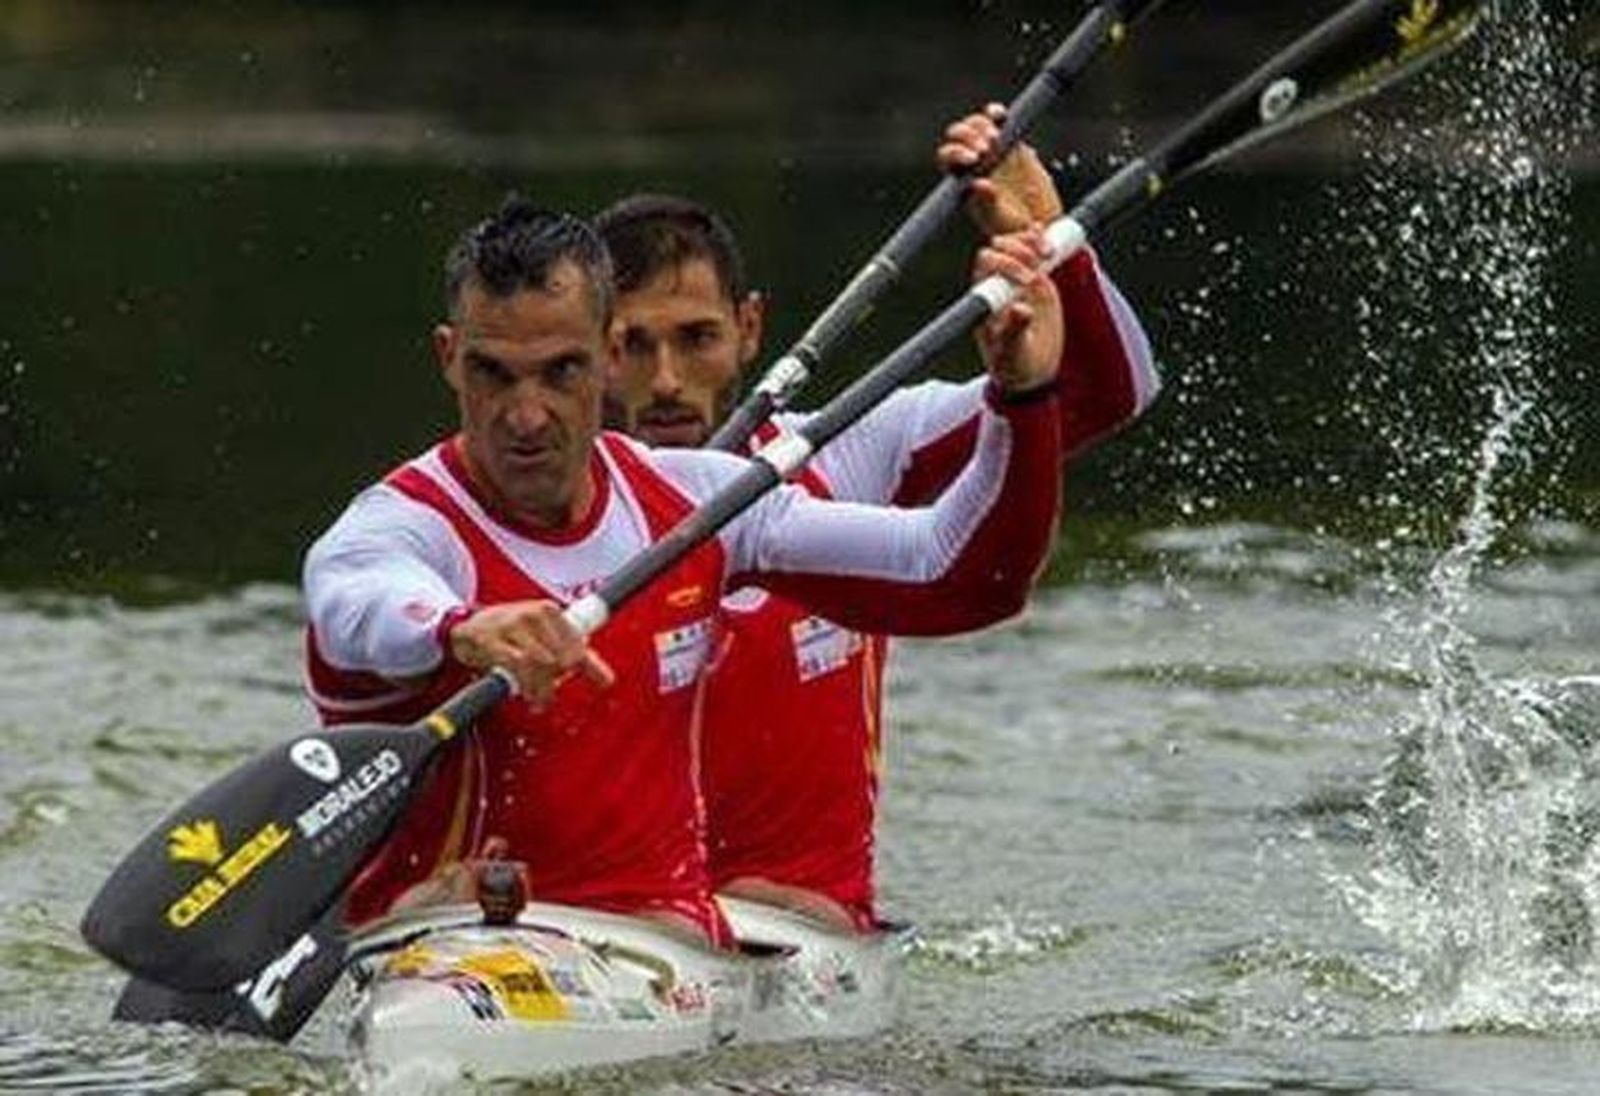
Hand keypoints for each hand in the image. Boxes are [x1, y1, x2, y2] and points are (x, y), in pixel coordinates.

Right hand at [448, 600, 614, 709]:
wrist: (468, 626)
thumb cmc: (511, 633)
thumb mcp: (547, 637)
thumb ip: (576, 656)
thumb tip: (607, 680)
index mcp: (549, 612)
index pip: (576, 645)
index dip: (577, 668)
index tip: (567, 680)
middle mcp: (532, 615)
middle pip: (559, 657)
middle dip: (555, 681)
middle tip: (547, 695)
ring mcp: (510, 625)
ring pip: (538, 662)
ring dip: (539, 688)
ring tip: (537, 699)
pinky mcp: (489, 639)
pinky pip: (513, 664)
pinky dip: (522, 683)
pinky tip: (522, 692)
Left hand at [937, 103, 1064, 237]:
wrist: (1039, 221)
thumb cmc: (1012, 225)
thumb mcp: (998, 218)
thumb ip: (987, 202)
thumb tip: (978, 184)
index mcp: (962, 179)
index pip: (947, 157)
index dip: (956, 153)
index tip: (975, 160)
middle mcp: (973, 161)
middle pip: (958, 135)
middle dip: (969, 136)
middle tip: (987, 149)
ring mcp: (991, 149)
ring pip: (975, 124)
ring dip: (981, 125)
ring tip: (996, 139)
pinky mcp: (1011, 141)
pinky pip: (996, 120)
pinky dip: (995, 113)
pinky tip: (1000, 115)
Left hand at [974, 228, 1062, 394]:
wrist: (1030, 368)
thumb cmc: (1014, 363)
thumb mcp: (1013, 351)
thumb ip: (1014, 331)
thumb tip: (1020, 309)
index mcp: (986, 296)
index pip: (986, 265)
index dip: (1005, 264)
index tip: (1028, 282)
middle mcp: (997, 282)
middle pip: (999, 247)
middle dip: (1018, 249)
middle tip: (1039, 261)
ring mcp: (1016, 277)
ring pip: (1016, 244)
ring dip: (1030, 241)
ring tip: (1048, 252)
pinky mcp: (1036, 277)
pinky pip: (1035, 252)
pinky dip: (1041, 241)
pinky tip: (1051, 243)